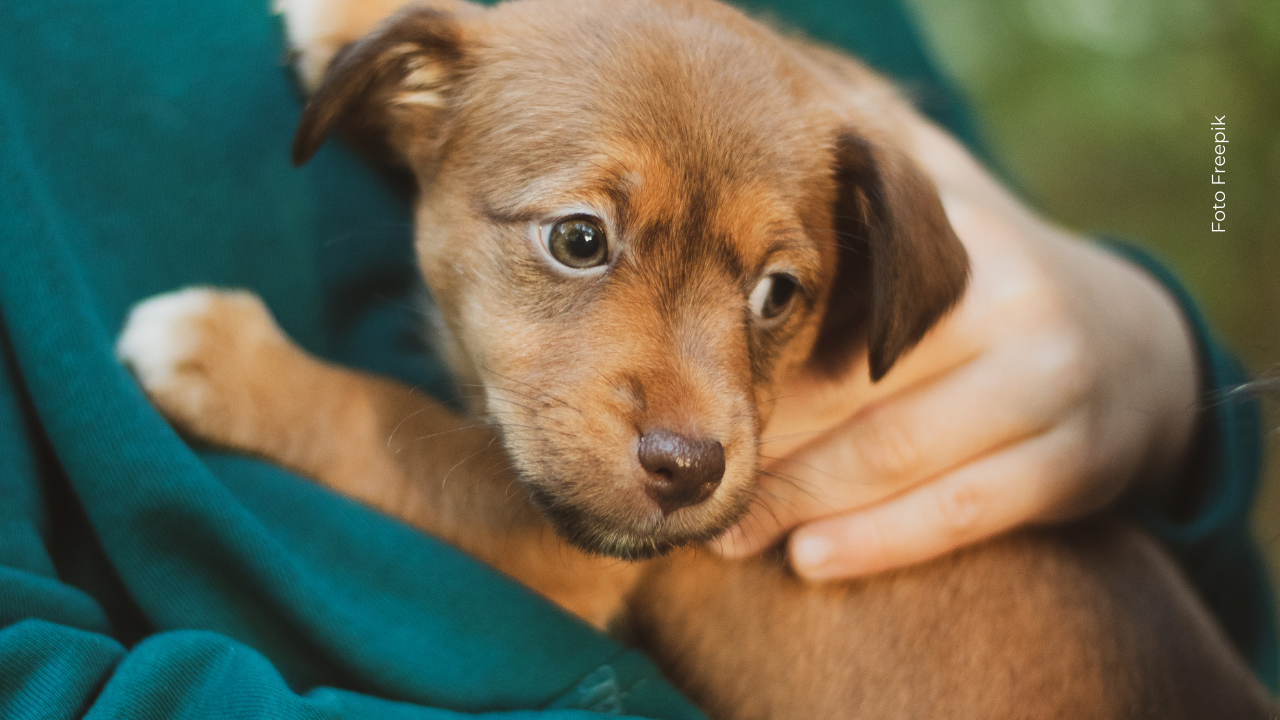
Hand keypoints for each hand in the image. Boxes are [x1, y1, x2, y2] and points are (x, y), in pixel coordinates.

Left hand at [715, 187, 1200, 580]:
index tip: (686, 394)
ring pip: (899, 455)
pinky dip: (878, 542)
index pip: (835, 301)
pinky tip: (808, 560)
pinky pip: (960, 513)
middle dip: (765, 440)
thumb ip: (866, 200)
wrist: (1137, 349)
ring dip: (802, 501)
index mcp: (957, 242)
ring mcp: (1050, 387)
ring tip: (728, 533)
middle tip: (692, 479)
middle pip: (856, 385)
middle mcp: (1011, 305)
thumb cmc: (990, 290)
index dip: (755, 356)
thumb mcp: (946, 225)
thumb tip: (750, 182)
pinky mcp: (1074, 465)